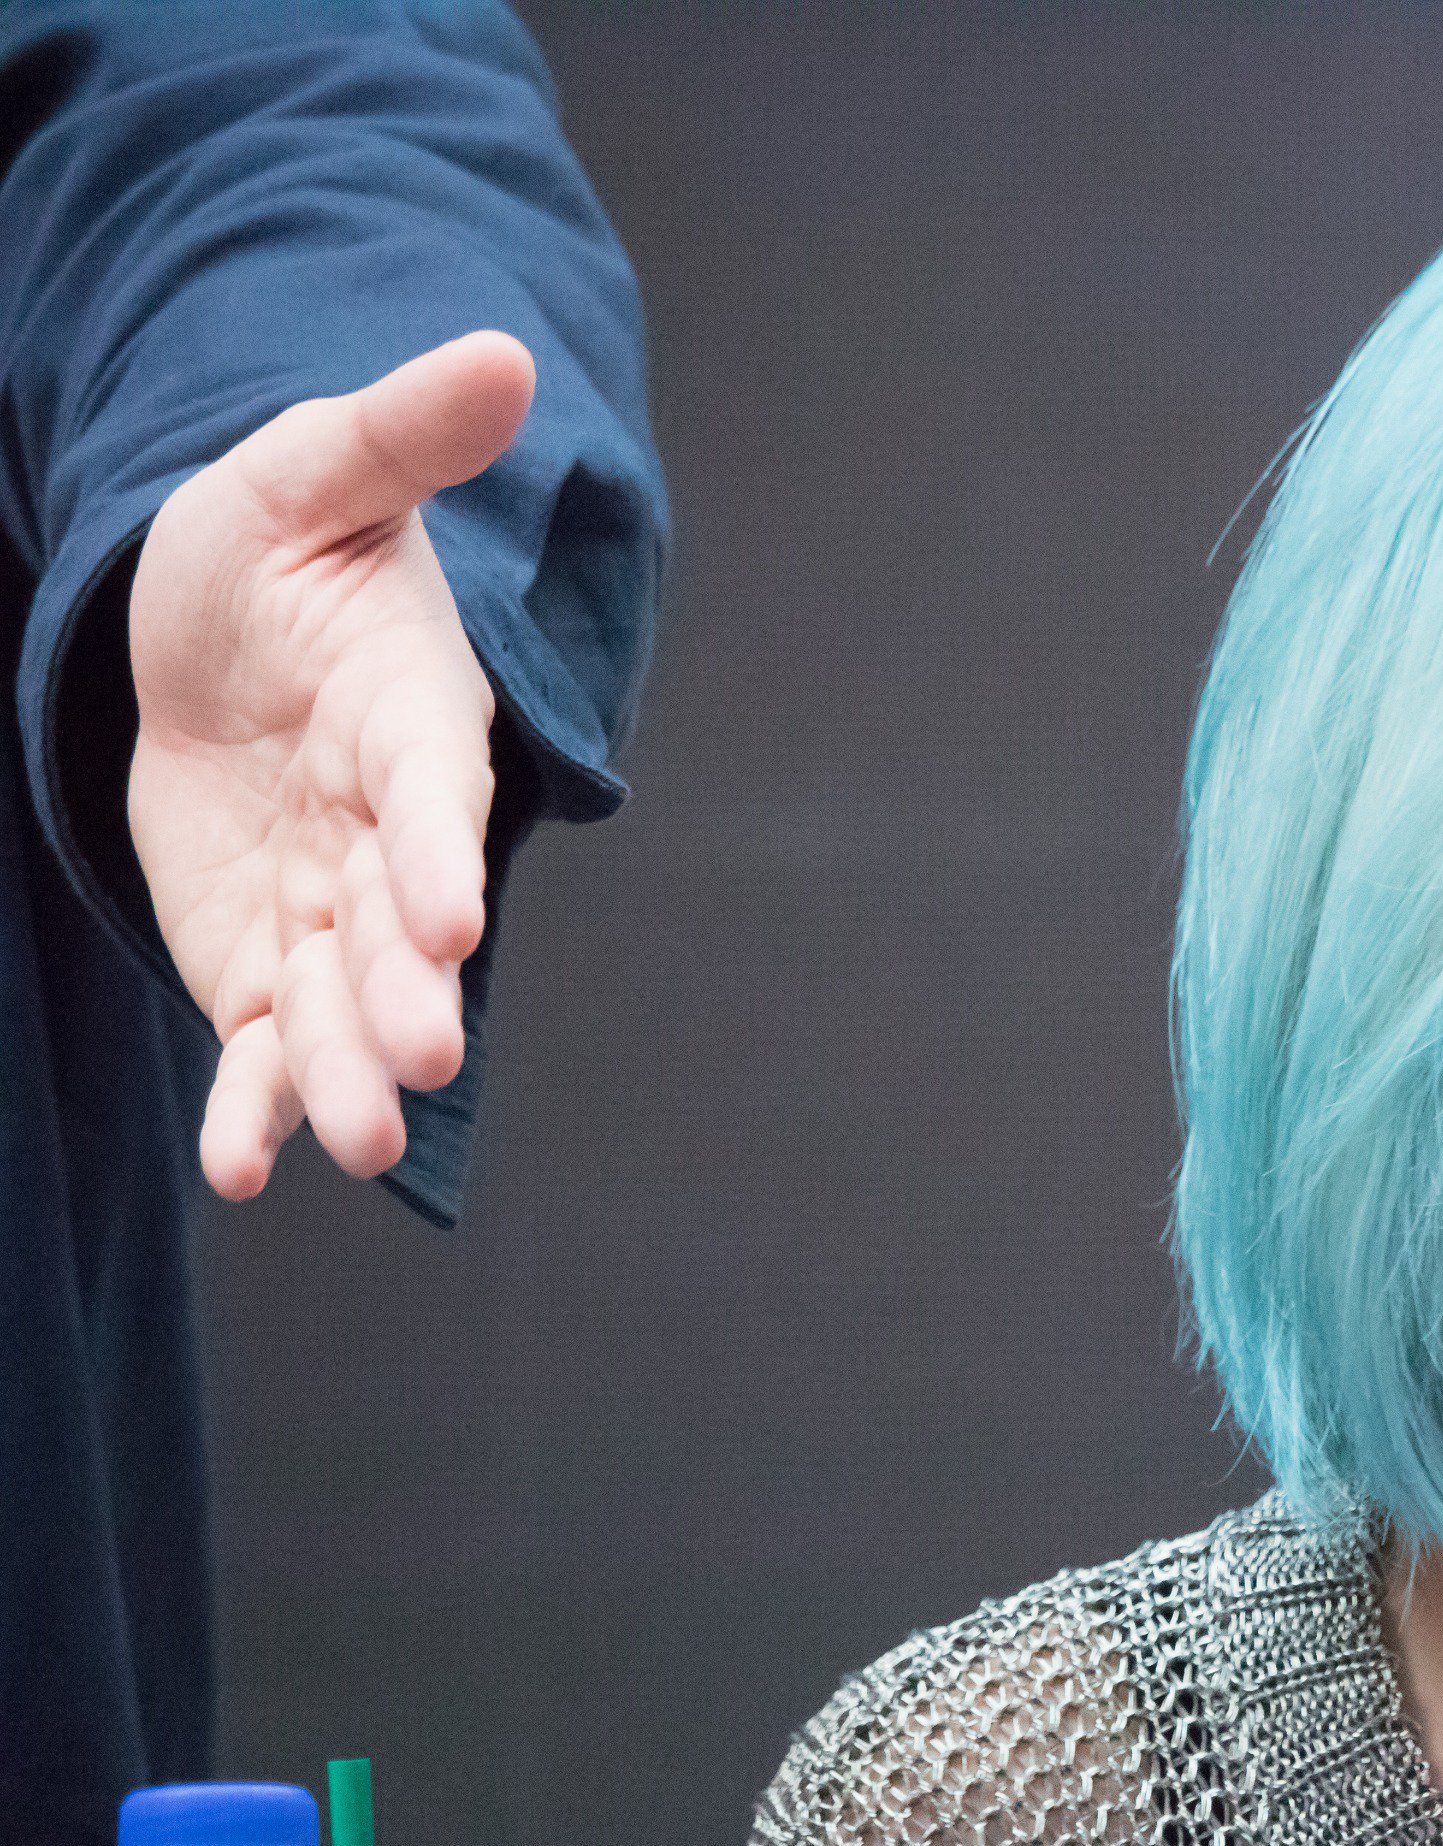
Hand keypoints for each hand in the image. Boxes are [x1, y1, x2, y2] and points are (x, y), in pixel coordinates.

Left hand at [125, 329, 534, 1198]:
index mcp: (413, 720)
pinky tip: (244, 1166)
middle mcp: (386, 833)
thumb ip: (400, 435)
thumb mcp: (312, 474)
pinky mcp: (264, 959)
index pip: (432, 798)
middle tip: (419, 1056)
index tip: (445, 923)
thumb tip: (502, 351)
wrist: (211, 640)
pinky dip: (256, 1103)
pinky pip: (263, 1043)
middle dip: (409, 996)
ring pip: (343, 1004)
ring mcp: (329, 908)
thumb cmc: (275, 551)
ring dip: (345, 1073)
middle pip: (402, 927)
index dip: (436, 859)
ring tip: (350, 1141)